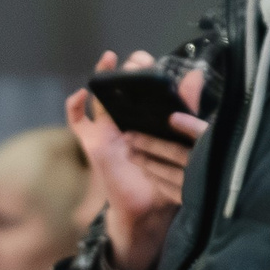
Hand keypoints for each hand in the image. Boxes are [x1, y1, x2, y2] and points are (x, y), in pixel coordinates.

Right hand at [65, 52, 207, 269]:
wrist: (150, 209)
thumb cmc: (165, 175)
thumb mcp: (181, 139)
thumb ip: (189, 107)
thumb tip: (195, 75)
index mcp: (147, 118)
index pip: (145, 86)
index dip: (147, 70)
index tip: (157, 61)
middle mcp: (127, 120)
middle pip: (122, 86)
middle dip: (129, 68)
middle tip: (140, 60)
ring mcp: (107, 129)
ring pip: (100, 96)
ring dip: (103, 75)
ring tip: (111, 60)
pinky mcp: (94, 142)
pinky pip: (77, 121)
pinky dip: (74, 105)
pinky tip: (83, 93)